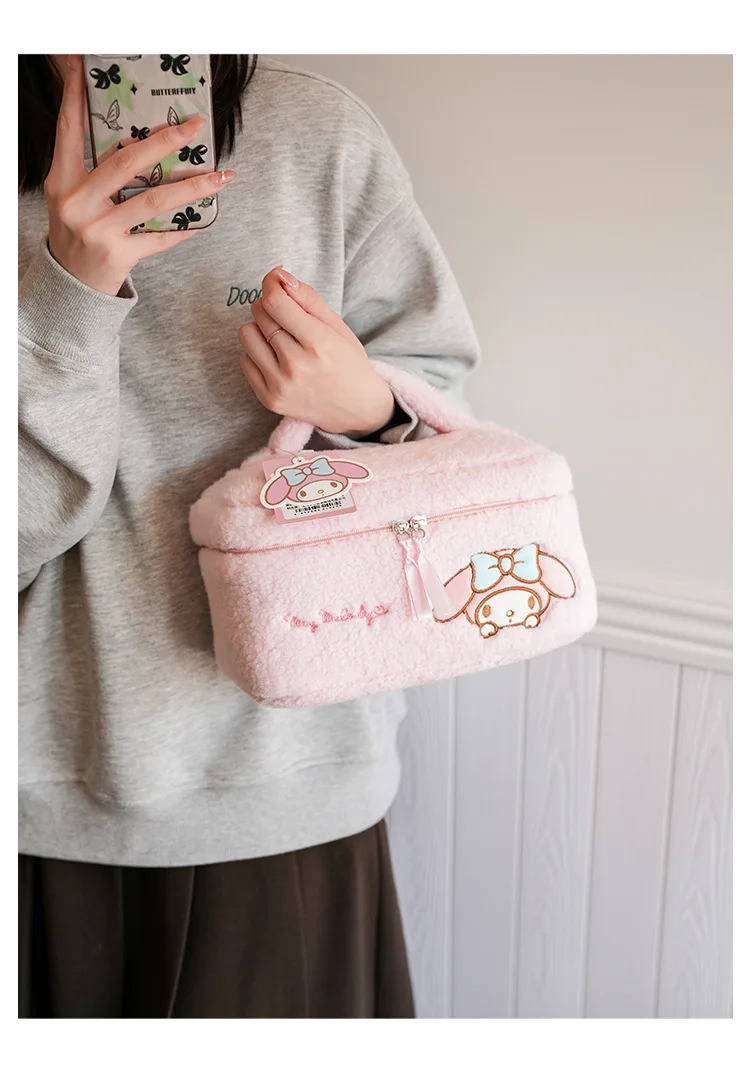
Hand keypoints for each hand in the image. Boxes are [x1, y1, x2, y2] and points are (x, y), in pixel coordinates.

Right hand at [44, 55, 235, 295]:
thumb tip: (142, 140)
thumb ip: (95, 170)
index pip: (70, 129)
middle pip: (125, 162)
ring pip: (152, 200)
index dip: (78, 95)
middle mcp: (77, 202)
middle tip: (195, 126)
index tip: (87, 63)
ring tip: (221, 177)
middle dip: (164, 141)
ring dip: (192, 187)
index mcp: (62, 180)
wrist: (72, 287)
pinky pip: (159, 237)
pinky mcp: (118, 255)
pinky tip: (205, 218)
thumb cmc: (78, 234)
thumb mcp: (73, 197)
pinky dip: (183, 227)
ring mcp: (98, 230)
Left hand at [238, 267, 394, 435]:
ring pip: (246, 335)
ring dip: (260, 329)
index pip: (276, 303)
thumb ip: (308, 298)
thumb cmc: (348, 362)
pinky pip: (244, 360)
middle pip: (260, 315)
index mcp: (319, 344)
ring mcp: (280, 385)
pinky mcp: (269, 399)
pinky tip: (277, 359)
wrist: (355, 409)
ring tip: (280, 338)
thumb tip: (278, 276)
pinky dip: (257, 354)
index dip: (271, 285)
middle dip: (271, 307)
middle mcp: (297, 366)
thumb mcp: (337, 326)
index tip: (275, 282)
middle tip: (287, 317)